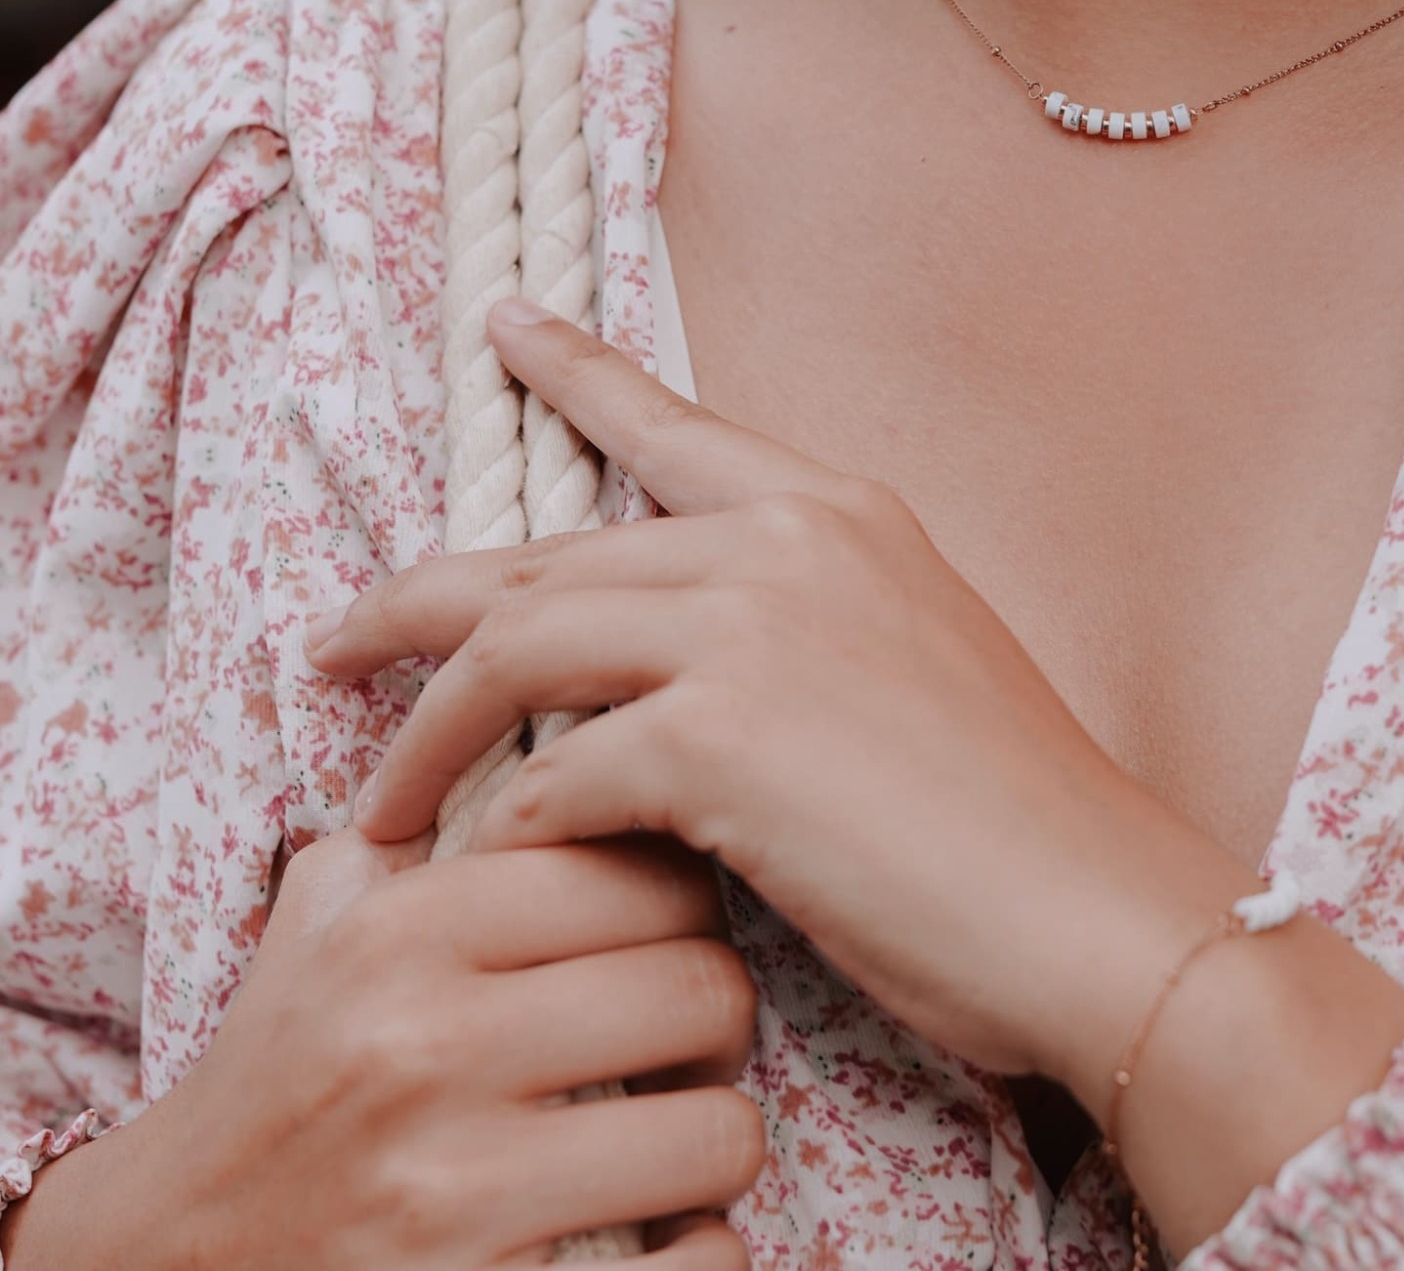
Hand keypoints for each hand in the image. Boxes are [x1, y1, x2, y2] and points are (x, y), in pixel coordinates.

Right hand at [3, 830, 764, 1270]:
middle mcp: (426, 1049)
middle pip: (707, 990)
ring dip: (716, 1142)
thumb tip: (574, 713)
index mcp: (406, 931)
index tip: (668, 934)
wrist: (160, 1262)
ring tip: (675, 1134)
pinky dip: (703, 1255)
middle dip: (718, 1016)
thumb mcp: (328, 917)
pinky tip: (666, 1235)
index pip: (650, 872)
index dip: (689, 903)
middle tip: (687, 1038)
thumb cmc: (283, 1071)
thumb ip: (439, 814)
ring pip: (719, 1134)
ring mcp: (452, 1193)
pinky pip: (692, 1270)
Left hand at [308, 301, 1254, 1107]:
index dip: (575, 369)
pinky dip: (508, 833)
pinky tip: (496, 875)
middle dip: (417, 604)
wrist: (1096, 905)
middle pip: (543, 557)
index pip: (672, 426)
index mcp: (840, 512)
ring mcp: (753, 625)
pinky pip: (556, 779)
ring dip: (428, 735)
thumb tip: (668, 681)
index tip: (506, 323)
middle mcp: (788, 539)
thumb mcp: (907, 669)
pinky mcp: (722, 733)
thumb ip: (791, 638)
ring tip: (372, 801)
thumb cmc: (1011, 818)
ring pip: (517, 650)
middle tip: (337, 644)